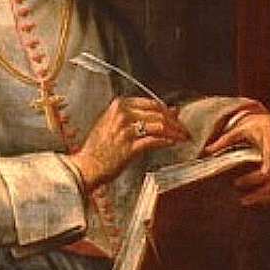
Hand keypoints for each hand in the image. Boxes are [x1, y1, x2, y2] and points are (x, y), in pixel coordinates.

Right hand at [69, 97, 189, 192]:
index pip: (152, 103)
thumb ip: (141, 116)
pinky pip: (154, 141)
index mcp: (118, 105)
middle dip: (175, 122)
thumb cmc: (101, 147)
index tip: (176, 119)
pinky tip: (171, 143)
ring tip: (181, 138)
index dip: (167, 111)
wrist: (86, 166)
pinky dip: (166, 141)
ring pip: (159, 126)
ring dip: (174, 132)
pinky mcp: (128, 147)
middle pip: (158, 113)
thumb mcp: (116, 124)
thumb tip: (172, 110)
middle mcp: (122, 114)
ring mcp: (125, 130)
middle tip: (183, 130)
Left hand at [203, 111, 269, 206]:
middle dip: (261, 195)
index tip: (236, 183)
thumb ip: (223, 140)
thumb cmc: (255, 126)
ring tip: (254, 201)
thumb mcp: (239, 129)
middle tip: (244, 200)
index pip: (267, 171)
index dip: (252, 180)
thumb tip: (205, 150)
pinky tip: (268, 199)